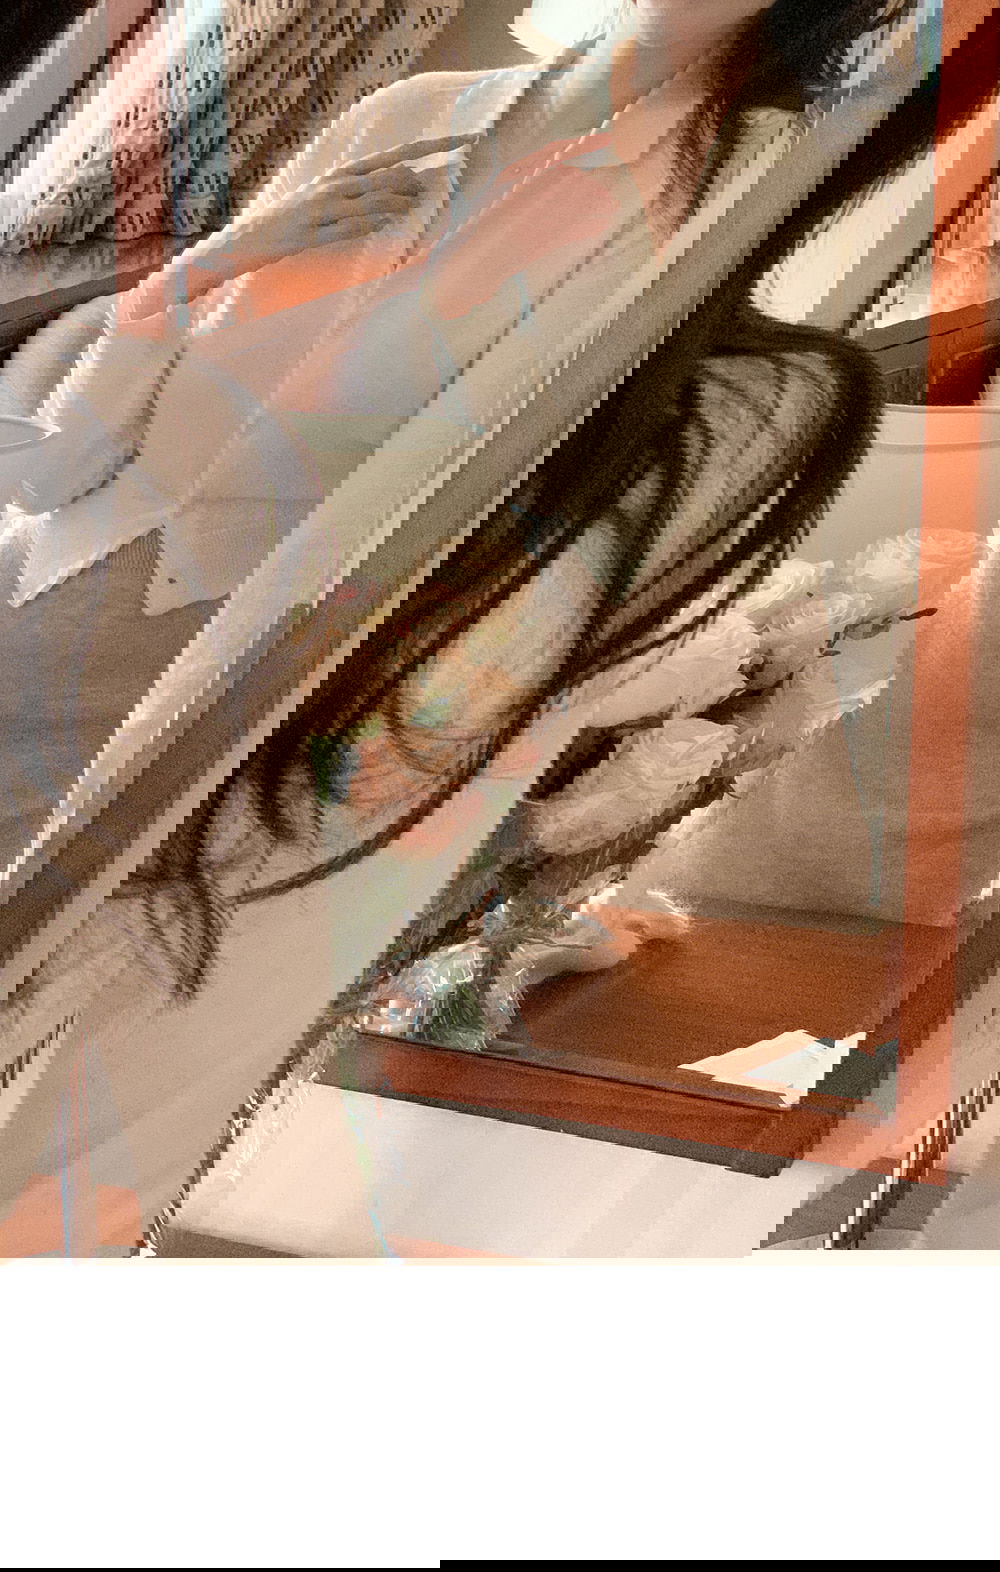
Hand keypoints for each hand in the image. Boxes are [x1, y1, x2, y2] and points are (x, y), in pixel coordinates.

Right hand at [230, 135, 470, 269]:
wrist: (248, 240)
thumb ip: (366, 196)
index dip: (431, 146)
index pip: (395, 156)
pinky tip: (388, 221)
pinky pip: (345, 227)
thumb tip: (405, 189)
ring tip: (421, 198)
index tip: (464, 140)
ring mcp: (323, 208)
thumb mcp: (332, 205)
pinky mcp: (312, 234)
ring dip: (397, 197)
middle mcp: (336, 185)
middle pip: (386, 171)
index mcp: (344, 176)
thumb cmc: (294, 224)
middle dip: (421, 168)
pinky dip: (368, 222)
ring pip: (367, 197)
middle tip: (454, 163)